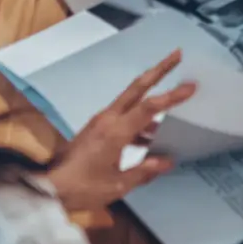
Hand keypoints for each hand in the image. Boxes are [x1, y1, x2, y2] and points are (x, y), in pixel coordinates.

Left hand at [48, 50, 195, 211]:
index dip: (171, 96)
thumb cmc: (85, 188)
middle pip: (137, 87)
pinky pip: (124, 115)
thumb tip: (168, 160)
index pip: (149, 107)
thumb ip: (144, 171)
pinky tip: (151, 135)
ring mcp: (101, 121)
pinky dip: (140, 119)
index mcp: (116, 131)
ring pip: (131, 100)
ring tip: (174, 102)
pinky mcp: (96, 128)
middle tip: (177, 54)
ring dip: (152, 97)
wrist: (51, 189)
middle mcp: (108, 119)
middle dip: (159, 70)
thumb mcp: (118, 185)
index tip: (191, 85)